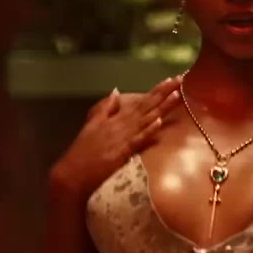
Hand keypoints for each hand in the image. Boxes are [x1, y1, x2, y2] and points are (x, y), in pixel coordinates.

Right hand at [50, 75, 181, 199]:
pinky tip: (159, 122)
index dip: (157, 91)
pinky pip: (137, 140)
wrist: (71, 173)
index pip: (141, 102)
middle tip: (181, 79)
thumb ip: (105, 108)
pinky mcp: (120, 152)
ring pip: (145, 119)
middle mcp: (121, 124)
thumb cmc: (83, 152)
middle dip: (164, 92)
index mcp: (116, 119)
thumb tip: (116, 91)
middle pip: (147, 106)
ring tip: (176, 94)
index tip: (171, 80)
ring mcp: (121, 137)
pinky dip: (148, 130)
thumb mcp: (92, 125)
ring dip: (161, 107)